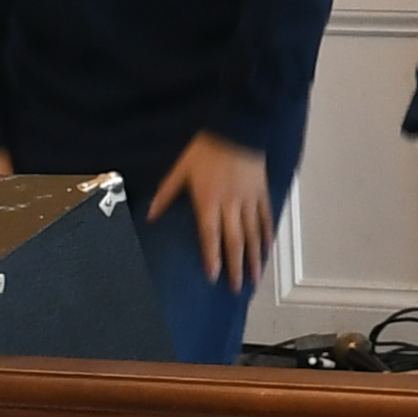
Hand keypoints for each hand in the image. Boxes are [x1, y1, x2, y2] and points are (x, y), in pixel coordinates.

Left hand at [147, 133, 276, 288]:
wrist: (238, 128)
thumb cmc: (206, 149)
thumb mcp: (181, 169)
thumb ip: (167, 194)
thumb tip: (150, 216)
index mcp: (209, 201)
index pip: (210, 236)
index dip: (212, 257)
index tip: (213, 277)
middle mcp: (231, 206)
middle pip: (235, 241)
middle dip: (236, 266)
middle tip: (237, 288)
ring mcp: (249, 200)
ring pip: (253, 234)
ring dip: (254, 257)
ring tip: (254, 277)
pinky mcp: (262, 193)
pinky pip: (265, 218)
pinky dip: (267, 235)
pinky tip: (267, 250)